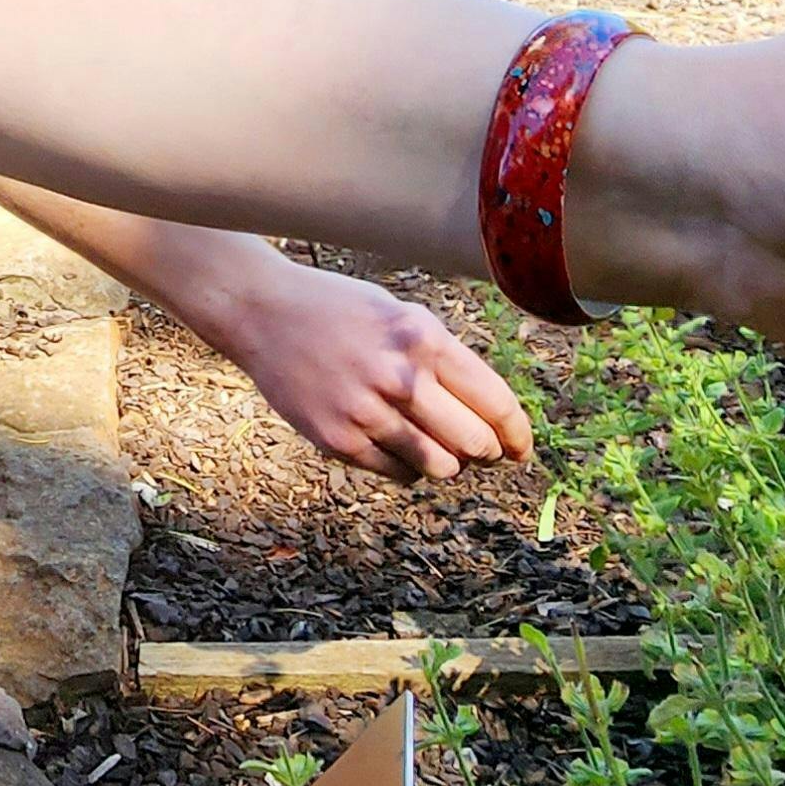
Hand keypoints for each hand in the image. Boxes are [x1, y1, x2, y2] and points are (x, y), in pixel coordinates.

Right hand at [174, 238, 533, 482]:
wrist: (263, 313)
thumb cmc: (341, 312)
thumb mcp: (402, 317)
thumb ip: (446, 360)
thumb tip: (492, 417)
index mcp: (424, 339)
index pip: (495, 403)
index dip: (517, 434)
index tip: (521, 449)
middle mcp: (401, 377)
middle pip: (476, 444)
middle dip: (484, 451)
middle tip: (478, 449)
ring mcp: (368, 412)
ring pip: (441, 467)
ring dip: (446, 462)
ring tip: (433, 443)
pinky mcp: (339, 440)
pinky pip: (400, 474)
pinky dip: (408, 467)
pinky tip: (394, 441)